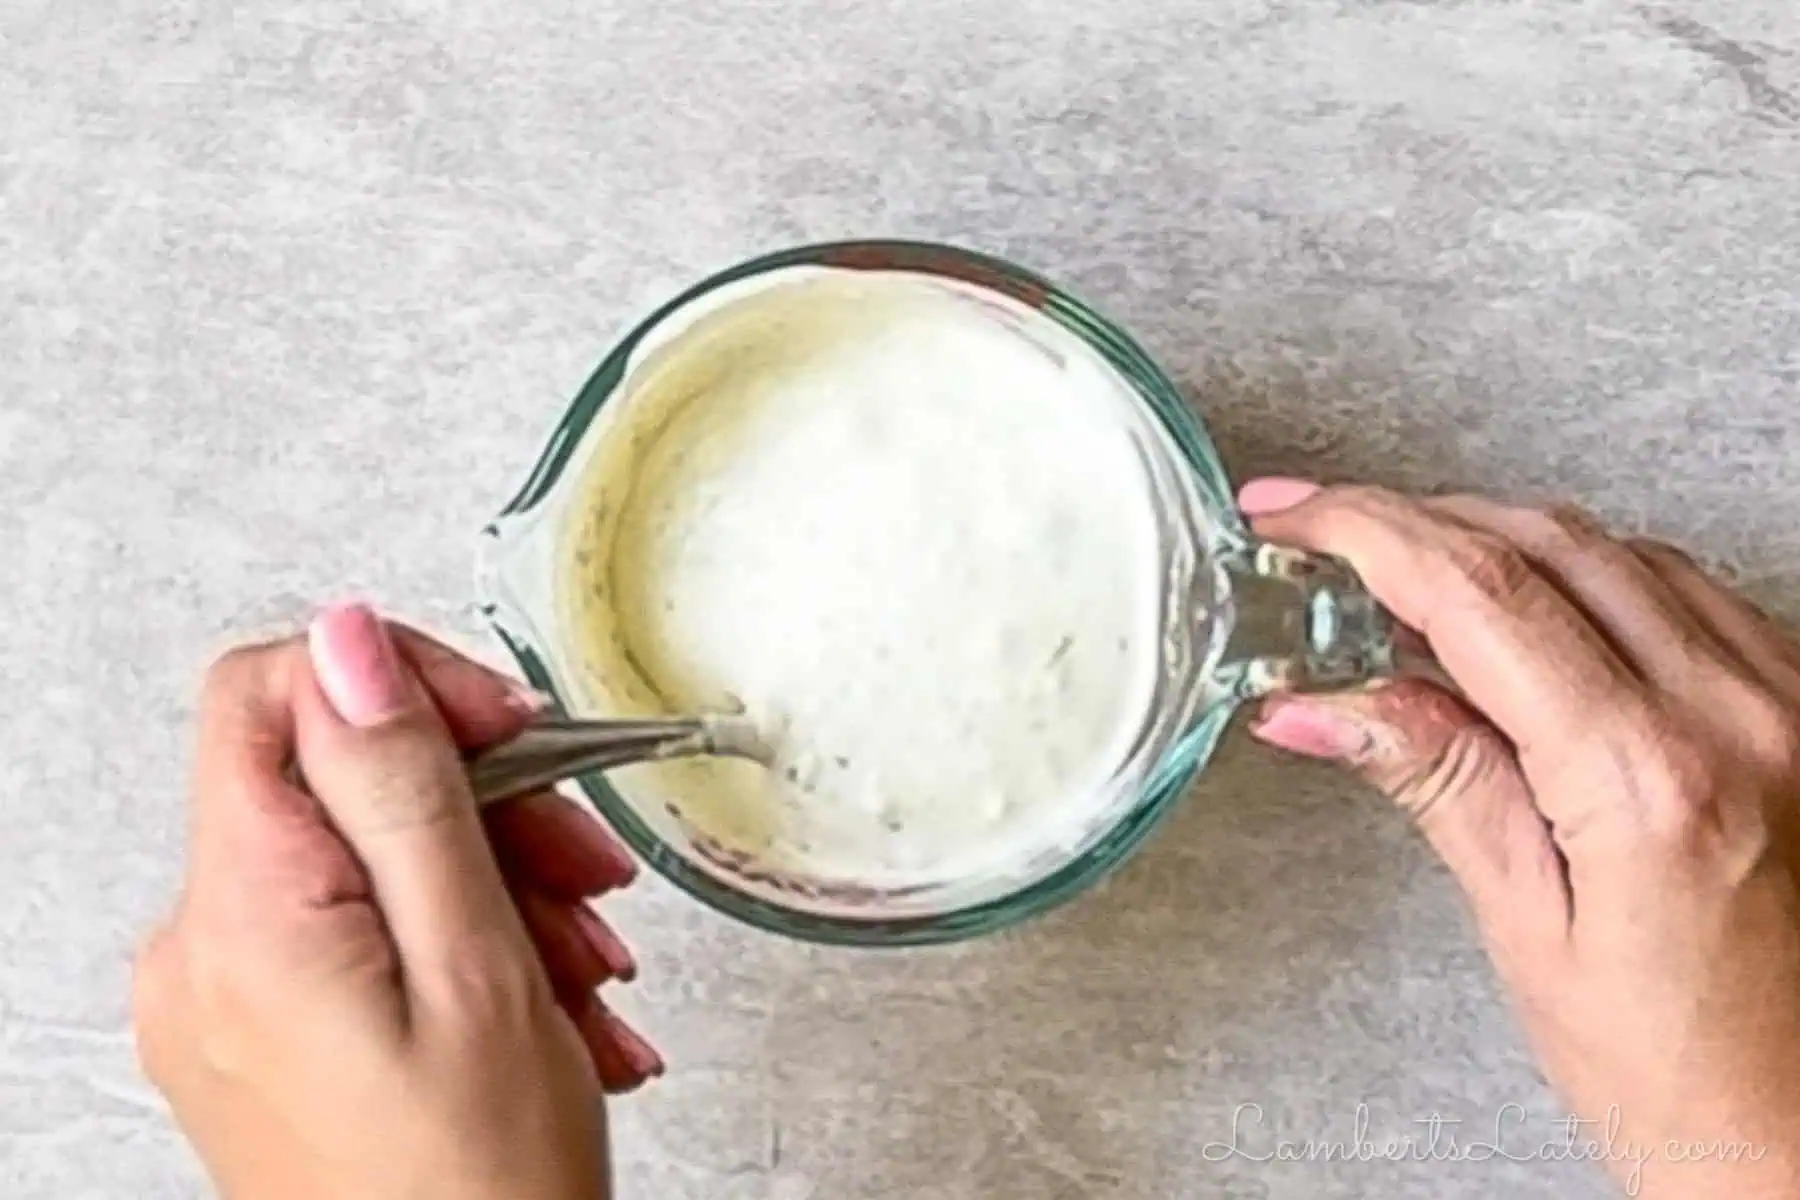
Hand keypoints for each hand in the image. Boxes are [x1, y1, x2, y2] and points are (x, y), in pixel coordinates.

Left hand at [133, 605, 661, 1199]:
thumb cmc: (479, 1198)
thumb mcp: (476, 968)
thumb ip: (403, 792)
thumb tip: (348, 641)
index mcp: (245, 920)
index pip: (273, 693)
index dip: (404, 681)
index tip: (508, 729)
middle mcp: (208, 952)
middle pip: (340, 781)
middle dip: (489, 810)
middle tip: (583, 876)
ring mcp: (233, 999)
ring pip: (373, 858)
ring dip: (502, 890)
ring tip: (585, 970)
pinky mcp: (269, 1035)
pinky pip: (367, 934)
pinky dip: (469, 946)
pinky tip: (550, 1002)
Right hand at [1240, 480, 1799, 1199]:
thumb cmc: (1694, 1080)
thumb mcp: (1534, 935)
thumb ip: (1440, 784)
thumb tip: (1319, 706)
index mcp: (1653, 778)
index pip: (1478, 595)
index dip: (1365, 533)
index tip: (1291, 518)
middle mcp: (1739, 713)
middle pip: (1542, 542)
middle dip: (1413, 520)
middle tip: (1321, 536)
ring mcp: (1787, 698)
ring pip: (1613, 547)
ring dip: (1492, 537)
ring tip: (1400, 578)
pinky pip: (1680, 586)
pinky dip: (1580, 571)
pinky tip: (1524, 606)